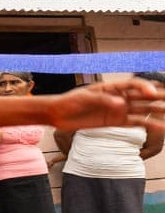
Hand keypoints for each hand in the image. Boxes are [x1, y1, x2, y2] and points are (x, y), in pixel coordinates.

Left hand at [47, 80, 164, 131]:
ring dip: (157, 110)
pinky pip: (134, 123)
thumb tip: (121, 104)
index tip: (151, 93)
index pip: (132, 85)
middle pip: (142, 96)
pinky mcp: (115, 122)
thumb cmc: (68, 102)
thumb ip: (103, 101)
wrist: (57, 115)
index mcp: (110, 88)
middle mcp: (117, 98)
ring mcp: (117, 110)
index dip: (144, 87)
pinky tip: (161, 126)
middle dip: (158, 96)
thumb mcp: (84, 99)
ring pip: (142, 109)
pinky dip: (148, 124)